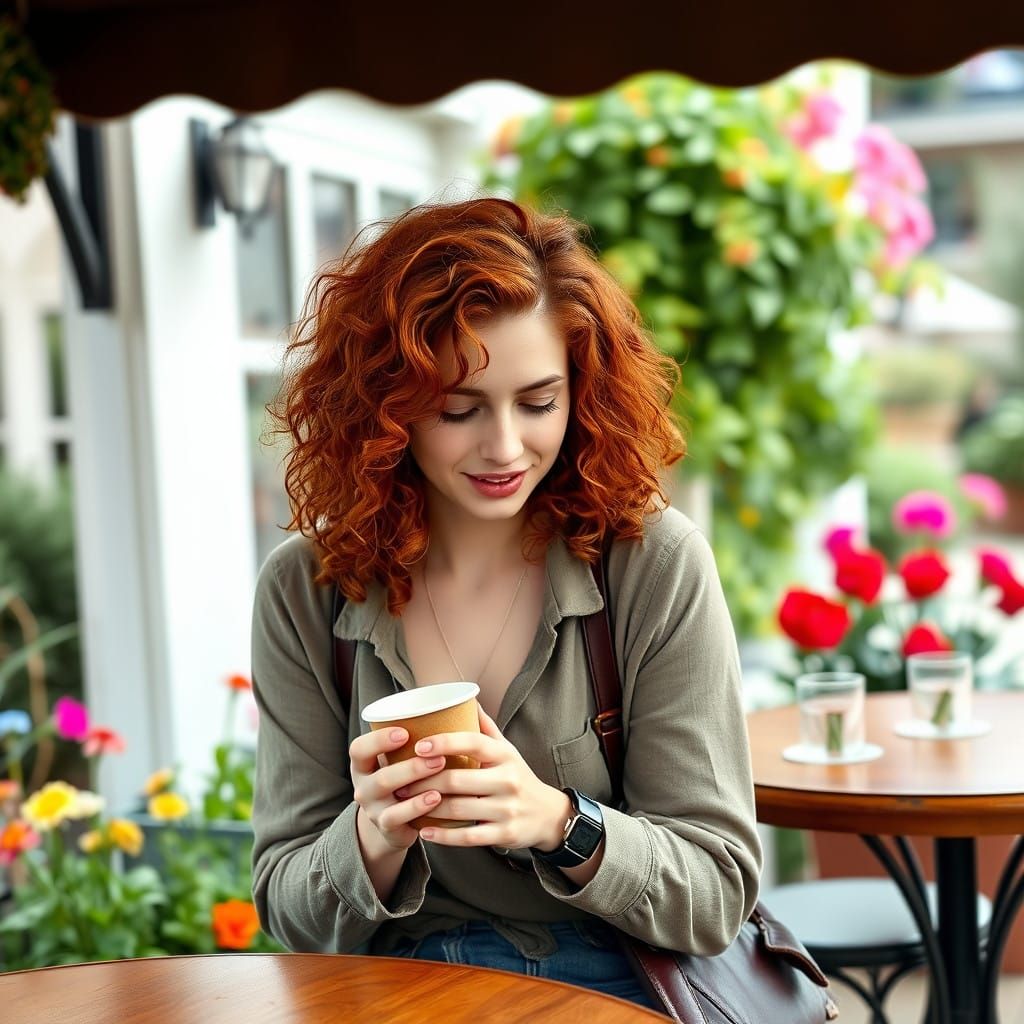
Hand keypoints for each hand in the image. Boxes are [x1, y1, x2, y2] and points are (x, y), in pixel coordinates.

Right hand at [349, 726, 448, 850]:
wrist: (394, 824)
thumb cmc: (403, 780)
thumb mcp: (398, 761)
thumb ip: (417, 738)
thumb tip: (464, 704)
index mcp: (363, 765)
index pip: (359, 749)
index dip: (378, 740)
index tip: (405, 732)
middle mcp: (363, 787)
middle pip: (380, 776)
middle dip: (410, 765)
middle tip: (439, 756)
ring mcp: (372, 809)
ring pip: (388, 795)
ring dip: (416, 781)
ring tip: (441, 772)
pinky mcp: (386, 827)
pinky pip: (398, 817)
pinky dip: (417, 806)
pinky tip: (436, 797)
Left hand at [395, 705, 570, 850]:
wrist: (548, 815)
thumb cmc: (518, 776)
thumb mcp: (507, 750)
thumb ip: (485, 727)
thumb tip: (466, 697)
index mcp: (504, 756)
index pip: (473, 743)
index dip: (445, 743)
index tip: (419, 746)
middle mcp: (507, 780)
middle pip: (457, 780)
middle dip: (423, 781)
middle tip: (400, 781)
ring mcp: (506, 809)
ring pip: (458, 809)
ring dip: (427, 807)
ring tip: (405, 803)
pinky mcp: (504, 834)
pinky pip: (468, 837)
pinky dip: (443, 836)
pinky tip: (424, 831)